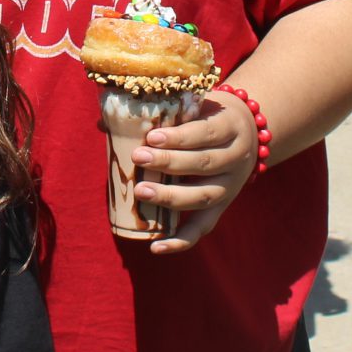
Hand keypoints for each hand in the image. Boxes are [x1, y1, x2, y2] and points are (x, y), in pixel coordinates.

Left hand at [138, 89, 260, 253]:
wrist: (247, 131)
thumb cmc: (207, 115)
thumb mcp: (194, 105)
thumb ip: (160, 111)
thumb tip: (104, 123)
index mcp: (230, 127)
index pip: (205, 133)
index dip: (179, 137)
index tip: (151, 136)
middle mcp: (236, 159)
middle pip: (204, 164)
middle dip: (169, 163)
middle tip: (139, 158)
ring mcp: (230, 187)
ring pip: (203, 196)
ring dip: (171, 197)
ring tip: (141, 191)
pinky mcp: (222, 207)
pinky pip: (203, 228)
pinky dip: (181, 241)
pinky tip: (156, 247)